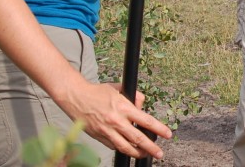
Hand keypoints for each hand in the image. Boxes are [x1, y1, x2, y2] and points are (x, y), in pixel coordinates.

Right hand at [57, 80, 171, 159]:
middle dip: (151, 147)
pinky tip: (130, 150)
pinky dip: (123, 149)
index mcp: (123, 107)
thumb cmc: (97, 92)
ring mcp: (106, 130)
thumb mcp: (119, 88)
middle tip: (160, 153)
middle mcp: (116, 121)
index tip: (168, 134)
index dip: (159, 128)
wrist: (75, 97)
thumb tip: (142, 106)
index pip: (146, 120)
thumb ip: (134, 97)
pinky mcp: (98, 136)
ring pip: (125, 146)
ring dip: (137, 153)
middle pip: (137, 138)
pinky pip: (113, 146)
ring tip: (146, 155)